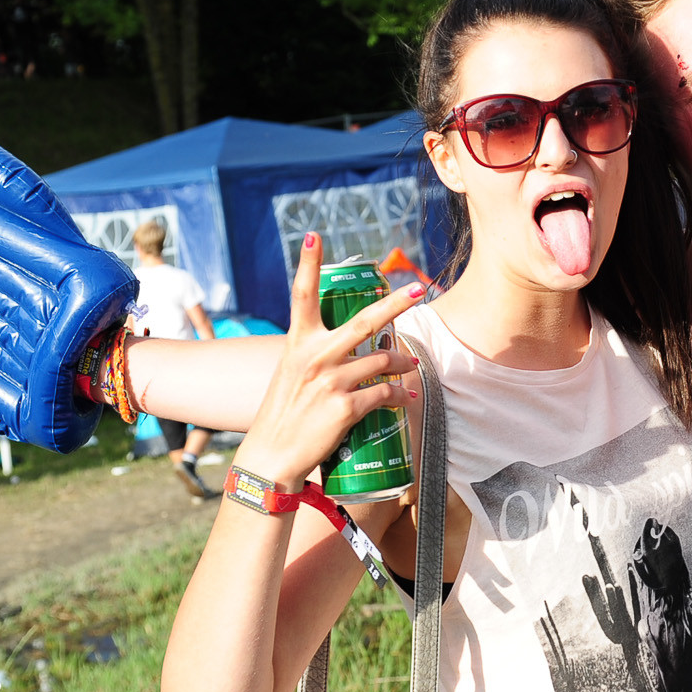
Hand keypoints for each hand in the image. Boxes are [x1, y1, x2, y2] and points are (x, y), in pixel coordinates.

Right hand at [233, 232, 422, 487]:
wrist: (272, 456)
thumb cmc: (284, 415)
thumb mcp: (292, 375)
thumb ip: (318, 358)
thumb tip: (352, 352)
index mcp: (297, 344)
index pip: (302, 296)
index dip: (308, 264)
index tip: (313, 236)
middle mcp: (314, 356)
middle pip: (363, 321)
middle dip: (395, 303)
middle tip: (419, 290)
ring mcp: (330, 381)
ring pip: (383, 360)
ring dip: (402, 362)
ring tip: (410, 364)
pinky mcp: (344, 407)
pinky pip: (385, 394)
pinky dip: (400, 395)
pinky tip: (406, 397)